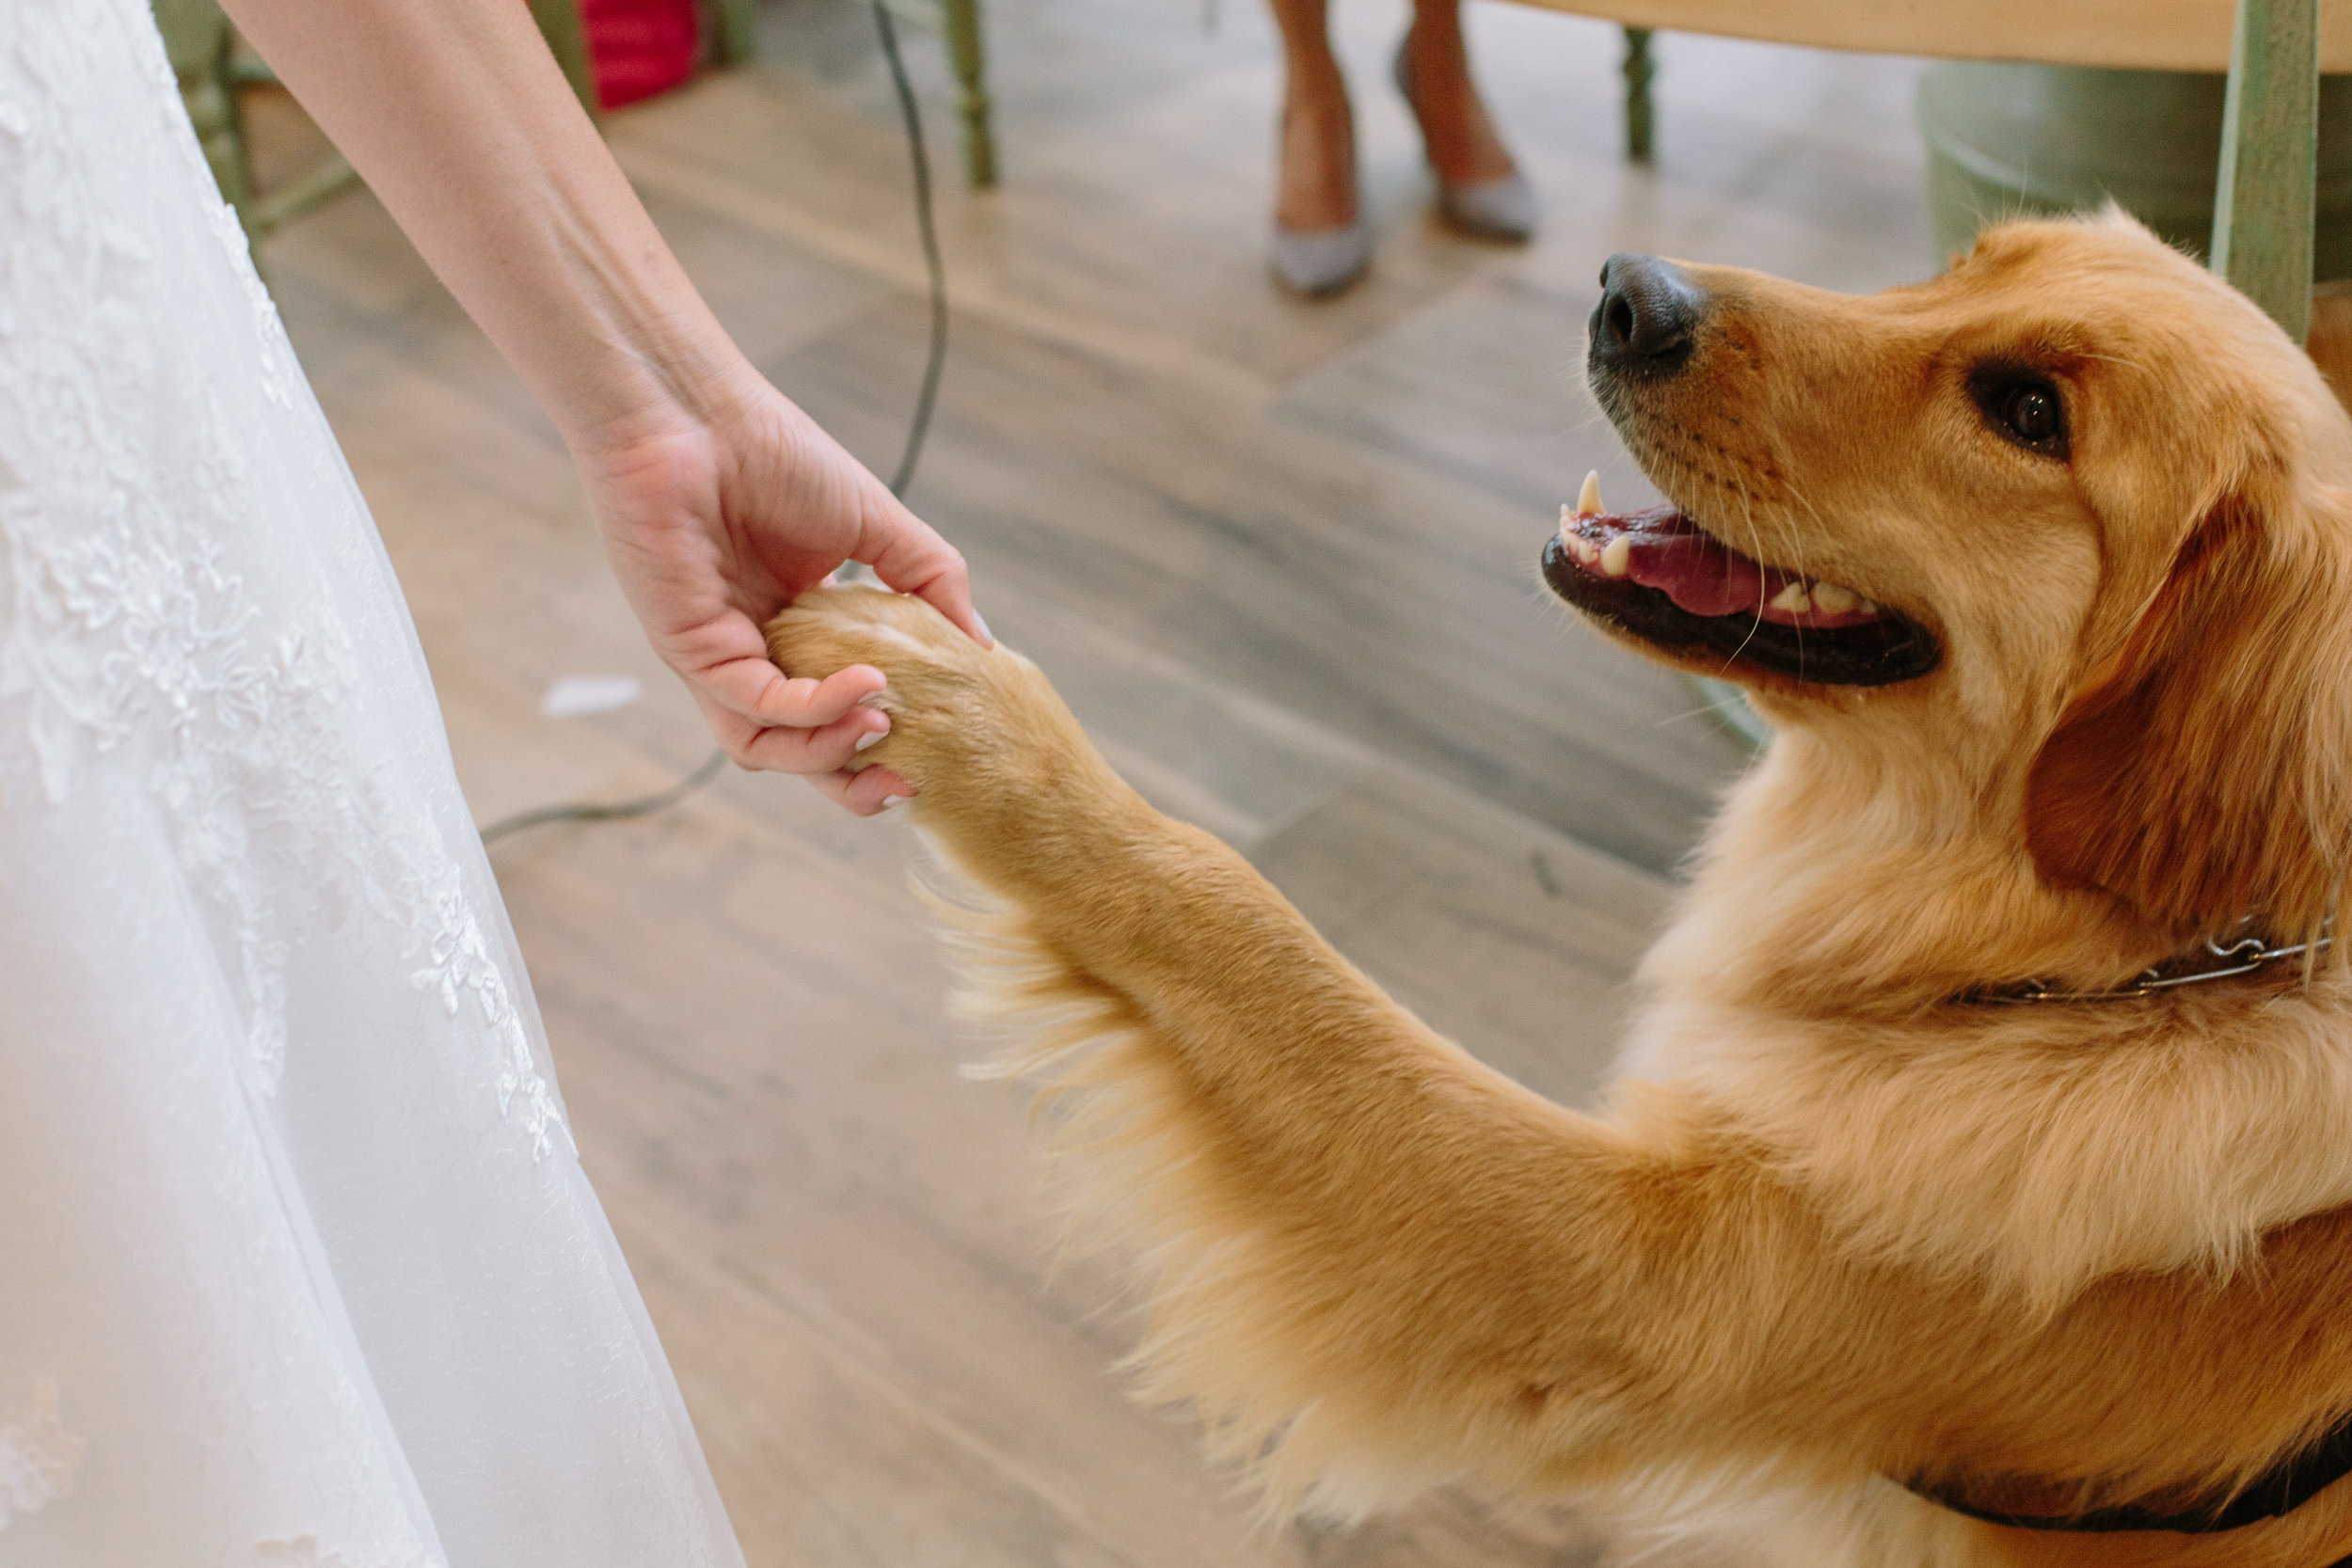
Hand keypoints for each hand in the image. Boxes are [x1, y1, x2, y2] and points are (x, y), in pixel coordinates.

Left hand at [576, 377, 990, 815]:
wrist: (695, 412)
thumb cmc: (773, 453)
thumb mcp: (878, 524)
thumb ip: (931, 583)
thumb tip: (983, 648)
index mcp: (795, 629)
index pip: (835, 712)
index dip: (882, 743)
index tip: (934, 751)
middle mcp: (754, 653)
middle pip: (800, 752)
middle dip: (853, 783)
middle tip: (907, 784)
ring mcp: (719, 657)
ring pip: (768, 749)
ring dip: (830, 753)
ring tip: (884, 724)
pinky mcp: (691, 649)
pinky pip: (755, 706)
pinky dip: (813, 708)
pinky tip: (865, 684)